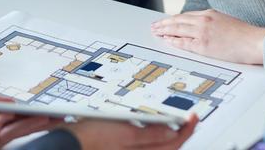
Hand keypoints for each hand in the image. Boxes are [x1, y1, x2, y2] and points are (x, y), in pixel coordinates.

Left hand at [0, 91, 56, 149]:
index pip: (17, 117)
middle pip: (21, 125)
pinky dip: (0, 121)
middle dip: (39, 121)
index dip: (31, 114)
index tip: (47, 111)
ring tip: (46, 119)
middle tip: (55, 117)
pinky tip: (4, 114)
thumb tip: (13, 103)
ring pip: (15, 131)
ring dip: (31, 124)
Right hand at [66, 113, 197, 149]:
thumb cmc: (94, 139)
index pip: (174, 144)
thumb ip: (150, 133)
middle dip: (178, 132)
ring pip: (156, 144)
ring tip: (169, 118)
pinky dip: (150, 133)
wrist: (70, 143)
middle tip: (185, 118)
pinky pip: (144, 143)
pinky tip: (147, 124)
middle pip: (167, 146)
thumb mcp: (124, 132)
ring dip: (164, 132)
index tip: (193, 117)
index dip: (187, 130)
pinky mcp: (122, 147)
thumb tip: (171, 130)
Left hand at [151, 9, 264, 63]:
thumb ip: (212, 22)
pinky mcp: (204, 45)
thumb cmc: (245, 35)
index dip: (173, 19)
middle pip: (178, 20)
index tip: (165, 21)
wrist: (256, 42)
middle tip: (154, 26)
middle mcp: (204, 20)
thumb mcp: (226, 21)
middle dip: (164, 23)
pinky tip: (167, 40)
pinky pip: (184, 42)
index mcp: (209, 14)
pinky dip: (174, 41)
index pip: (186, 16)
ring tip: (156, 32)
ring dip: (165, 30)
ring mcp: (203, 32)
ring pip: (178, 29)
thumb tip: (200, 27)